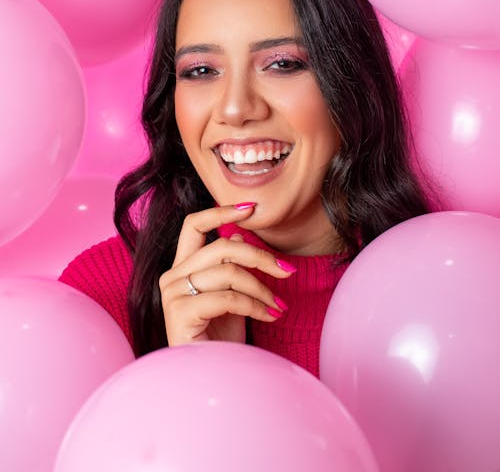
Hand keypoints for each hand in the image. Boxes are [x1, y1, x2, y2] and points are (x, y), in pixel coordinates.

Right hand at [159, 203, 294, 345]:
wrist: (210, 381)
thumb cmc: (220, 340)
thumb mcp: (231, 296)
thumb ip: (230, 265)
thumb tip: (238, 234)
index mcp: (181, 267)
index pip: (193, 225)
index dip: (220, 212)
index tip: (251, 209)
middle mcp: (172, 276)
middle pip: (221, 247)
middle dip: (261, 256)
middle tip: (288, 271)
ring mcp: (172, 294)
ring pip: (228, 271)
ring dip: (263, 288)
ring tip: (279, 306)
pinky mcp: (180, 312)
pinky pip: (227, 297)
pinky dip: (256, 305)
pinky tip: (270, 316)